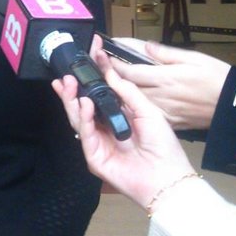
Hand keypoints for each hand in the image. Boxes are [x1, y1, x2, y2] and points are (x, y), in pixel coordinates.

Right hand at [50, 41, 195, 209]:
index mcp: (118, 116)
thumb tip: (109, 71)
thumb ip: (126, 92)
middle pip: (82, 106)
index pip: (99, 94)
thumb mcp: (148, 111)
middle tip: (67, 74)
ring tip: (69, 84)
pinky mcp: (94, 157)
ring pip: (78, 119)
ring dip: (72, 101)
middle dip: (73, 89)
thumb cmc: (163, 146)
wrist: (168, 177)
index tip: (86, 57)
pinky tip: (85, 104)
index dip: (91, 77)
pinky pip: (85, 135)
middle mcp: (105, 128)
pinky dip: (84, 119)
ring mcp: (98, 143)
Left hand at [93, 38, 229, 129]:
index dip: (111, 63)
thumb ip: (166, 53)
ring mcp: (164, 112)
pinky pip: (145, 115)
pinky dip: (132, 108)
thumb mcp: (195, 58)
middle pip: (125, 88)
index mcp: (166, 78)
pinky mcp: (169, 122)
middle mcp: (161, 97)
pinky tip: (122, 102)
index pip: (128, 72)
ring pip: (132, 104)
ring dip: (115, 94)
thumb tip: (146, 47)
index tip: (100, 54)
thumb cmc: (218, 79)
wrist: (235, 107)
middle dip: (107, 77)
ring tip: (99, 85)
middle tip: (91, 69)